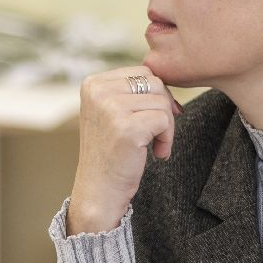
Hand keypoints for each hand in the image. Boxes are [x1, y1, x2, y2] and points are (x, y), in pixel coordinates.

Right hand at [66, 66, 181, 235]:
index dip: (155, 96)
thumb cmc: (111, 154)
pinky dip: (167, 138)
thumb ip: (132, 91)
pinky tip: (156, 154)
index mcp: (93, 83)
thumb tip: (170, 78)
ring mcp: (110, 108)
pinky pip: (165, 119)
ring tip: (153, 146)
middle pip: (154, 82)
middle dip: (163, 108)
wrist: (98, 191)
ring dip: (166, 126)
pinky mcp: (126, 127)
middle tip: (157, 134)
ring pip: (162, 101)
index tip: (150, 121)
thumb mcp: (112, 113)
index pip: (142, 71)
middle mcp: (98, 91)